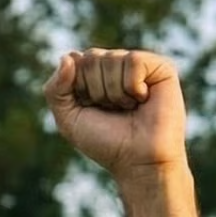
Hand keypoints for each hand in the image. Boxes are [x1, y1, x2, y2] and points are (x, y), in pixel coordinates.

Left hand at [44, 49, 185, 181]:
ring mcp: (138, 64)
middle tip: (112, 110)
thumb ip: (55, 89)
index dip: (78, 89)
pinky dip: (132, 87)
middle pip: (91, 58)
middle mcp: (115, 66)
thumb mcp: (68, 120)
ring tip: (129, 107)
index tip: (91, 109)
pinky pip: (133, 60)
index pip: (74, 60)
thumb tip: (68, 56)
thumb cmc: (105, 143)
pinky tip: (143, 99)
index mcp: (94, 75)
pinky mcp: (160, 66)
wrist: (138, 161)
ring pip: (111, 58)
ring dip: (114, 92)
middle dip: (96, 91)